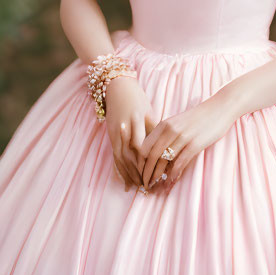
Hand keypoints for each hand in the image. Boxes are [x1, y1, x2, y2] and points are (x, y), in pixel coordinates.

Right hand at [103, 75, 157, 190]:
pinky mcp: (110, 135)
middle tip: (148, 187)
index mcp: (137, 119)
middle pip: (131, 155)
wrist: (117, 87)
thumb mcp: (149, 112)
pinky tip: (123, 181)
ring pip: (121, 158)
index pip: (143, 146)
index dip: (149, 162)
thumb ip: (154, 131)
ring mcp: (115, 132)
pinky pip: (114, 156)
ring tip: (137, 187)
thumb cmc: (137, 99)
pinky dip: (118, 170)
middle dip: (139, 172)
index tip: (158, 174)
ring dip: (129, 174)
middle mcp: (125, 127)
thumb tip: (165, 151)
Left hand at [138, 93, 237, 189]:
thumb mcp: (178, 122)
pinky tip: (170, 183)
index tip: (140, 173)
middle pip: (151, 155)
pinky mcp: (195, 144)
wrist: (220, 108)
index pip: (144, 146)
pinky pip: (180, 163)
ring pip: (163, 160)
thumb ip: (166, 135)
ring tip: (155, 188)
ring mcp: (182, 136)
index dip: (140, 162)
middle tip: (145, 185)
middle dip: (146, 173)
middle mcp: (170, 129)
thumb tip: (157, 156)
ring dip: (158, 177)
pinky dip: (173, 175)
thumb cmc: (199, 118)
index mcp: (164, 124)